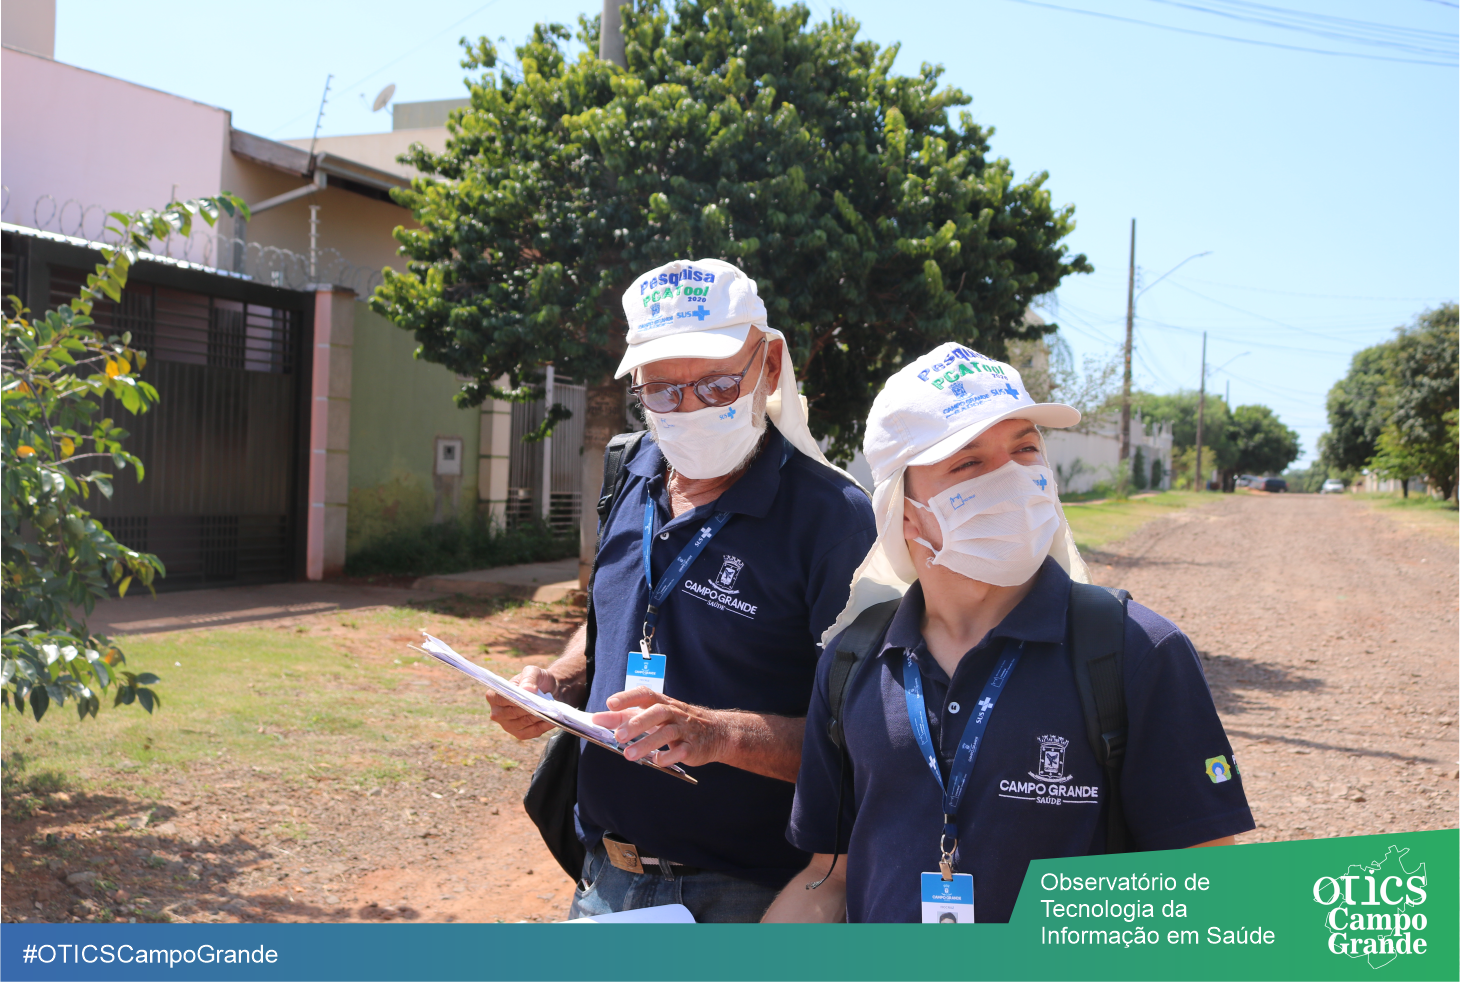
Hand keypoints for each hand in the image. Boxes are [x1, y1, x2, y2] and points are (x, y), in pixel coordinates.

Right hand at [485, 665, 557, 739]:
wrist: (549, 690)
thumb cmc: (537, 680)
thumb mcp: (533, 672)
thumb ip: (529, 678)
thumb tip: (527, 689)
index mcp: (494, 696)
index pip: (500, 698)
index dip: (513, 698)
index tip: (527, 696)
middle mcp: (497, 713)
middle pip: (513, 712)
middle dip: (529, 708)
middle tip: (543, 705)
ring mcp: (508, 726)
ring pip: (524, 722)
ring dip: (538, 717)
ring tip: (551, 712)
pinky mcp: (520, 734)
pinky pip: (532, 732)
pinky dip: (543, 726)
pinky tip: (553, 720)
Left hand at [592, 688, 728, 768]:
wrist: (716, 733)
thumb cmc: (677, 722)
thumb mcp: (653, 716)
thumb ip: (626, 717)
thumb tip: (598, 718)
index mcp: (662, 703)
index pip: (645, 694)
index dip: (628, 697)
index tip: (610, 704)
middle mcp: (674, 712)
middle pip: (657, 712)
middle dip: (637, 723)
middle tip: (618, 736)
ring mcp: (685, 729)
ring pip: (667, 733)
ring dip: (647, 743)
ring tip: (629, 755)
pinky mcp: (693, 746)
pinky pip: (681, 751)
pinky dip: (668, 756)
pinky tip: (657, 760)